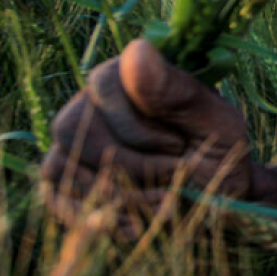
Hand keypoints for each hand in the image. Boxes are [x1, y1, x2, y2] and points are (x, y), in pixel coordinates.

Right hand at [40, 38, 256, 231]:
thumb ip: (178, 92)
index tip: (179, 149)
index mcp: (131, 75)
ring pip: (62, 165)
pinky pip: (54, 195)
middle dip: (129, 165)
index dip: (137, 129)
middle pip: (73, 127)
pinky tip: (135, 224)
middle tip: (174, 180)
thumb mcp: (217, 125)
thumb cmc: (222, 157)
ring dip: (120, 195)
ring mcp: (73, 140)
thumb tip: (136, 50)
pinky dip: (97, 217)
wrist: (219, 202)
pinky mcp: (63, 179)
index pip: (102, 85)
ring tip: (164, 201)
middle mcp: (93, 100)